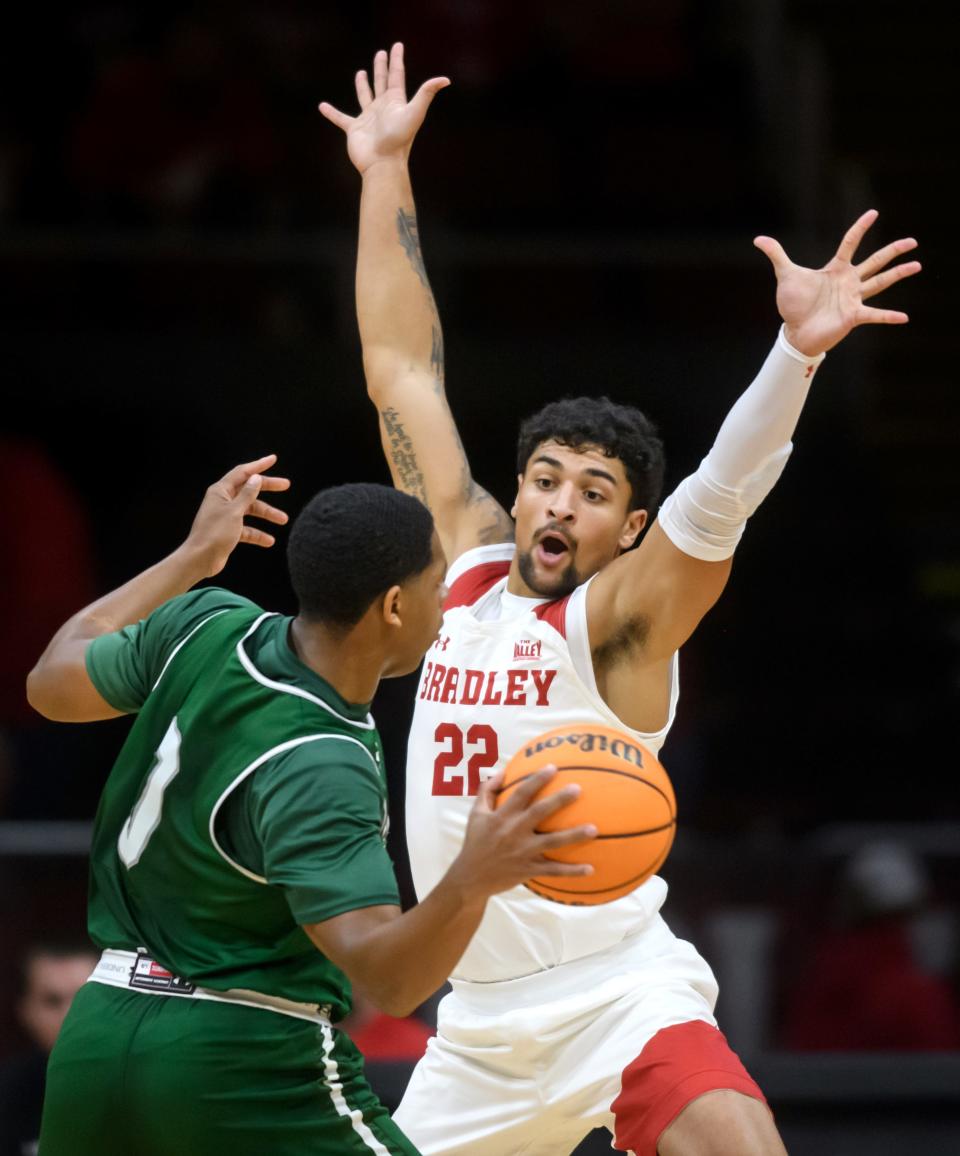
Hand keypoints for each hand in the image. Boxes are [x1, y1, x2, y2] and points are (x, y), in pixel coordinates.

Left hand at [182, 454, 290, 577]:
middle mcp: (223, 501)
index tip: (273, 459)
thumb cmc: (214, 533)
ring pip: (251, 510)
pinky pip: (247, 528)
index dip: (258, 465)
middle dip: (268, 488)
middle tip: (286, 484)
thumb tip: (256, 478)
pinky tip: (269, 541)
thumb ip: (247, 494)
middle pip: (250, 490)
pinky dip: (258, 533)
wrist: (200, 559)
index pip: (243, 473)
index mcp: (221, 491)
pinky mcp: (229, 531)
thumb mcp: (235, 511)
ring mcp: (226, 516)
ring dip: (267, 514)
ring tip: (283, 519)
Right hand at [318, 42, 449, 173]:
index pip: (396, 76)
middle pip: (382, 82)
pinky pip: (341, 118)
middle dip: (382, 67)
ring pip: (365, 96)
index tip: (397, 45)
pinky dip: (332, 113)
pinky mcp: (354, 129)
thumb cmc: (398, 139)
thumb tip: (445, 79)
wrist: (383, 164)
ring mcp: (368, 118)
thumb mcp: (414, 113)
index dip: (397, 61)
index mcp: (395, 102)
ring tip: (361, 73)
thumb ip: (426, 94)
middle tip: (381, 53)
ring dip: (363, 85)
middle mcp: (383, 108)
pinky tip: (322, 106)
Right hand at [451, 767, 596, 899]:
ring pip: (552, 842)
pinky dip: (572, 871)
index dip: (536, 780)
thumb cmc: (475, 842)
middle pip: (539, 813)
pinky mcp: (528, 870)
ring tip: (594, 829)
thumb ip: (487, 791)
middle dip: (559, 800)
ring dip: (573, 836)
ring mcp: (522, 852)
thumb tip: (502, 771)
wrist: (471, 878)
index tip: (553, 767)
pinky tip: (591, 868)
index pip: (521, 794)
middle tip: (578, 789)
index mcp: (501, 817)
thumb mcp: (475, 814)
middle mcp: (513, 832)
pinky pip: (553, 870)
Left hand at [754, 209, 920, 356]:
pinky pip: (874, 314)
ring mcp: (853, 298)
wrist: (795, 332)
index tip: (873, 213)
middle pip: (875, 261)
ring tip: (917, 265)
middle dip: (893, 251)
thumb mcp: (785, 275)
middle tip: (913, 241)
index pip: (850, 243)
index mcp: (835, 269)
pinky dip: (888, 316)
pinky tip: (904, 317)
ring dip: (898, 274)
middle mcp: (848, 282)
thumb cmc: (793, 304)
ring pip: (881, 282)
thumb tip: (758, 239)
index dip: (860, 228)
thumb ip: (776, 255)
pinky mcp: (853, 316)